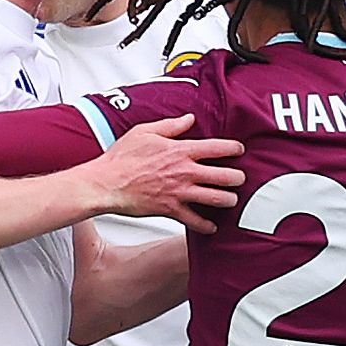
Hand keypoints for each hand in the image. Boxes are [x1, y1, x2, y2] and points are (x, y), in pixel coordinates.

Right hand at [79, 114, 243, 227]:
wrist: (105, 183)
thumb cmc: (121, 158)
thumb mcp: (144, 132)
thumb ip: (170, 126)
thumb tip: (188, 119)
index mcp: (180, 151)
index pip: (217, 148)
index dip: (234, 148)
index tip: (240, 150)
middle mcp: (184, 172)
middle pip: (225, 176)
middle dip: (238, 178)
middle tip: (240, 178)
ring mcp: (179, 193)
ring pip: (217, 199)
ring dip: (229, 200)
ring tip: (231, 200)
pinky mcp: (171, 210)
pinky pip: (196, 221)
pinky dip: (206, 226)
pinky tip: (212, 226)